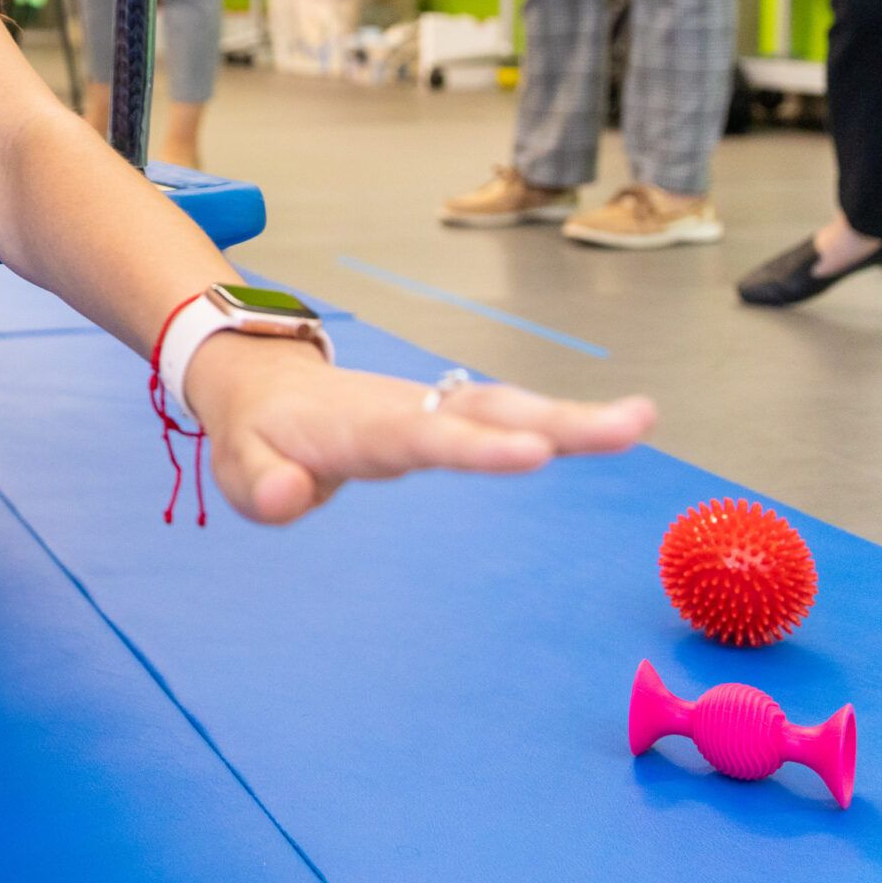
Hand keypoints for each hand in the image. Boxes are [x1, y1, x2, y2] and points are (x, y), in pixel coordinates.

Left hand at [187, 334, 653, 525]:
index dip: (477, 446)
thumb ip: (261, 483)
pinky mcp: (450, 418)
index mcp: (361, 426)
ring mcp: (435, 407)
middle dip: (556, 418)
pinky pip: (508, 418)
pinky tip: (616, 428)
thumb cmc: (257, 435)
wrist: (264, 386)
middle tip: (629, 425)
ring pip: (508, 408)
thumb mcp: (240, 466)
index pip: (424, 437)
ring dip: (572, 417)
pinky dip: (560, 421)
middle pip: (488, 411)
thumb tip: (286, 496)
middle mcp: (410, 407)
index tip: (534, 453)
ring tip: (641, 421)